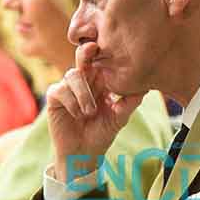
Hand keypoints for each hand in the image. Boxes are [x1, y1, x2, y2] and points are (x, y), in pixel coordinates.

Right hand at [47, 42, 144, 181]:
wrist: (83, 154)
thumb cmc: (101, 134)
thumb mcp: (119, 118)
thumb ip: (129, 102)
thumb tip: (145, 87)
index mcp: (100, 82)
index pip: (100, 61)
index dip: (102, 51)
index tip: (108, 45)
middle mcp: (84, 81)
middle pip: (82, 58)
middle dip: (86, 52)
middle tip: (92, 48)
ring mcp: (68, 88)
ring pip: (73, 75)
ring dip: (83, 92)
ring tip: (90, 112)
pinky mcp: (55, 98)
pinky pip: (60, 90)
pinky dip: (71, 101)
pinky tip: (78, 115)